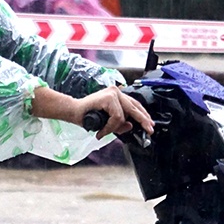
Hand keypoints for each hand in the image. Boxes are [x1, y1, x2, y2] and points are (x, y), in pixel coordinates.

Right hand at [32, 85, 153, 139]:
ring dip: (114, 127)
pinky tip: (102, 130)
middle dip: (143, 120)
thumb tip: (130, 125)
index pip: (135, 104)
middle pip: (134, 107)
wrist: (73, 113)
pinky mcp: (108, 97)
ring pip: (124, 114)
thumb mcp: (108, 123)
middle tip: (149, 129)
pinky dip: (110, 126)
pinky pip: (116, 117)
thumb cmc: (88, 117)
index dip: (143, 115)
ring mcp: (112, 93)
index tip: (149, 124)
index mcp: (117, 95)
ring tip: (104, 131)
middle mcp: (116, 91)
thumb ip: (120, 124)